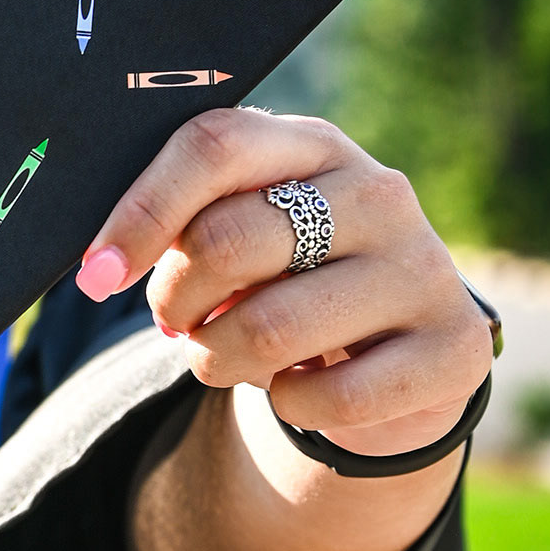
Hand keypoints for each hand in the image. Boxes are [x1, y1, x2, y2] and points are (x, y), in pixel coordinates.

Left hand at [76, 109, 489, 456]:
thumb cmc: (289, 283)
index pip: (214, 145)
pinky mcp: (453, 348)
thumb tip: (100, 266)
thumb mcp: (244, 236)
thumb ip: (184, 226)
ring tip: (226, 357)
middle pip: (227, 242)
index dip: (141, 211)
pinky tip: (294, 390)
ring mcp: (423, 269)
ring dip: (217, 361)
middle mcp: (379, 193)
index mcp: (313, 146)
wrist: (396, 357)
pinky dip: (286, 405)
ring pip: (267, 328)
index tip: (96, 275)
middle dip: (174, 301)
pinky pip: (327, 396)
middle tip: (178, 322)